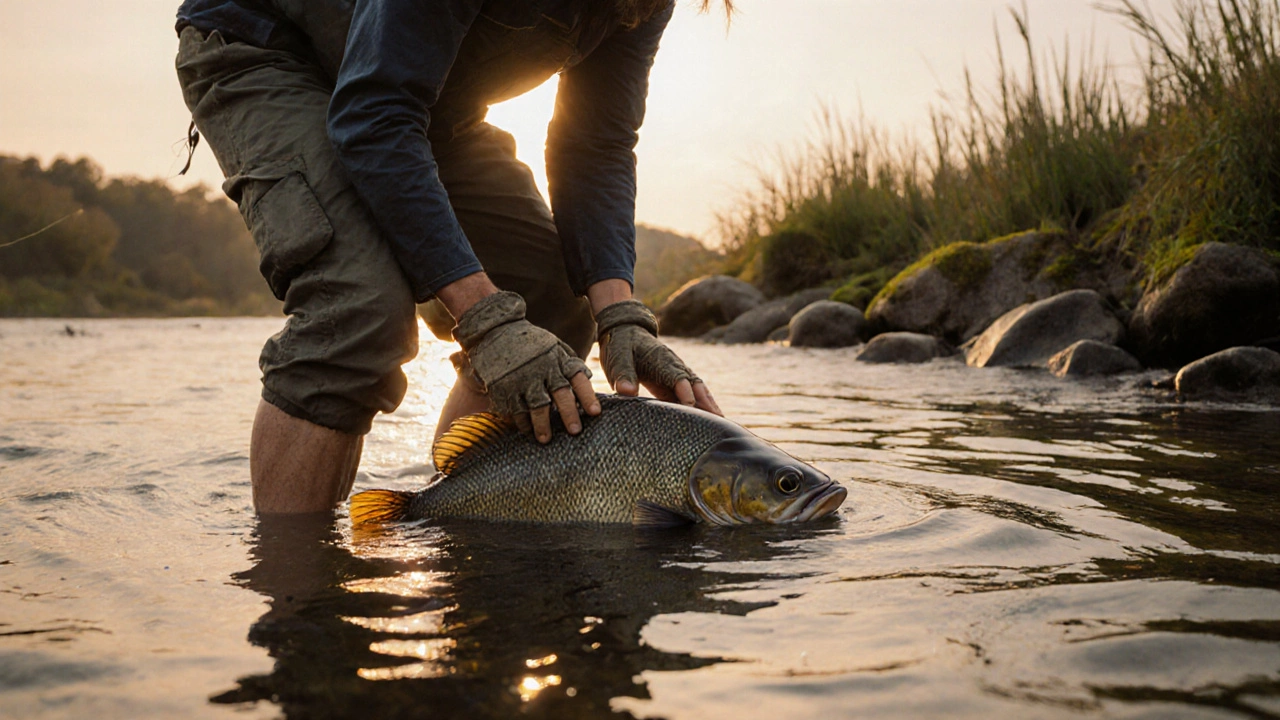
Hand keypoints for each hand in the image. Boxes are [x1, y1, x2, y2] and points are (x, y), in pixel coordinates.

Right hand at [454, 291, 600, 442]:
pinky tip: (525, 429)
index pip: (577, 379)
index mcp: (557, 358)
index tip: (595, 413)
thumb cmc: (529, 342)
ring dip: (542, 425)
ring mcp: (521, 378)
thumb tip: (586, 379)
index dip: (587, 396)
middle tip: (575, 432)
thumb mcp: (552, 345)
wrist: (494, 329)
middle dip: (569, 415)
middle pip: (559, 395)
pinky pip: (514, 409)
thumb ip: (567, 362)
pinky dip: (520, 421)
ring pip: (536, 407)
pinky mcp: (502, 386)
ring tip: (545, 439)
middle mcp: (541, 368)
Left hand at [594, 299, 721, 415]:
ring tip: (721, 423)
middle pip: (695, 384)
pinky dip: (700, 406)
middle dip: (706, 402)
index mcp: (661, 359)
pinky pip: (690, 394)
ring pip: (697, 390)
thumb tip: (626, 392)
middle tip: (718, 420)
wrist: (628, 330)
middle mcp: (675, 365)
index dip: (684, 390)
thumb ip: (623, 374)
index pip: (677, 376)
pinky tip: (708, 419)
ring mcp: (677, 373)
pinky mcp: (673, 381)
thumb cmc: (621, 344)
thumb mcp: (618, 357)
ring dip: (708, 405)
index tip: (690, 405)